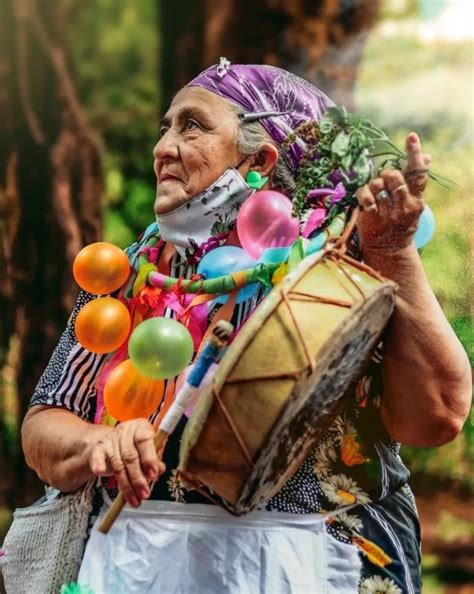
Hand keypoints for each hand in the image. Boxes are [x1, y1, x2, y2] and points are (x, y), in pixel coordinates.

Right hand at [89, 419, 165, 506]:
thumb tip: (159, 469)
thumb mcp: (147, 451)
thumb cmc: (134, 447)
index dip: (149, 459)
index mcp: (141, 427)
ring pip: (118, 464)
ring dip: (126, 485)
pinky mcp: (98, 449)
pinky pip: (97, 457)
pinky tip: (100, 472)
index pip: (144, 440)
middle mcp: (125, 431)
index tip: (153, 475)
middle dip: (138, 478)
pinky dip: (98, 464)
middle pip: (131, 456)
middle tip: (144, 493)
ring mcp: (110, 440)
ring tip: (134, 500)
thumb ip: (154, 459)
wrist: (112, 442)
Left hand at [355, 132, 431, 250]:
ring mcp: (388, 215)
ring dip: (373, 184)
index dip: (414, 154)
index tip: (411, 137)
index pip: (418, 174)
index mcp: (417, 200)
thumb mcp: (412, 202)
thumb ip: (415, 181)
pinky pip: (365, 196)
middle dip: (386, 174)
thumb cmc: (400, 220)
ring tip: (375, 193)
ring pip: (377, 184)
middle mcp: (405, 208)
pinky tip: (364, 200)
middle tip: (384, 182)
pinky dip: (362, 193)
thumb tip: (427, 156)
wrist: (389, 249)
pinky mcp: (372, 220)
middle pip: (394, 176)